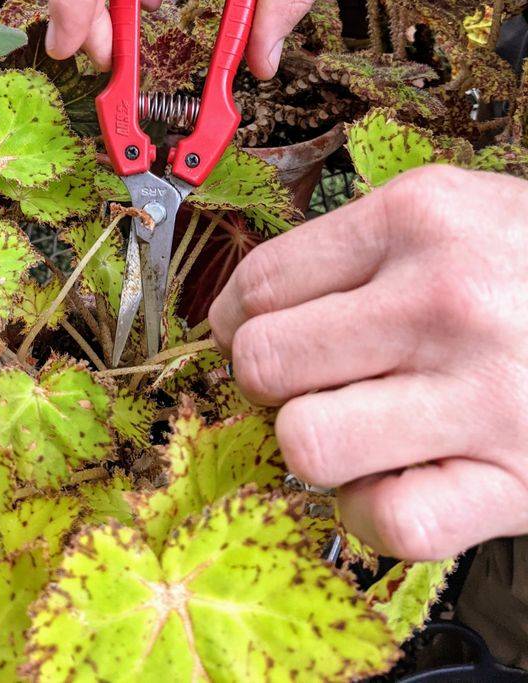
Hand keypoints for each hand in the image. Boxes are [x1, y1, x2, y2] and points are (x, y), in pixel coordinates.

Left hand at [209, 165, 527, 559]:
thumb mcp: (458, 212)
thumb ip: (356, 248)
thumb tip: (247, 308)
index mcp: (417, 219)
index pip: (259, 283)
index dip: (233, 320)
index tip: (244, 335)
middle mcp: (443, 301)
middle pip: (264, 364)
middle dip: (268, 382)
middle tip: (308, 380)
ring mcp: (482, 394)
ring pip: (305, 442)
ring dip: (315, 446)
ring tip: (356, 427)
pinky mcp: (515, 481)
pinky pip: (385, 519)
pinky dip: (372, 511)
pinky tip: (399, 477)